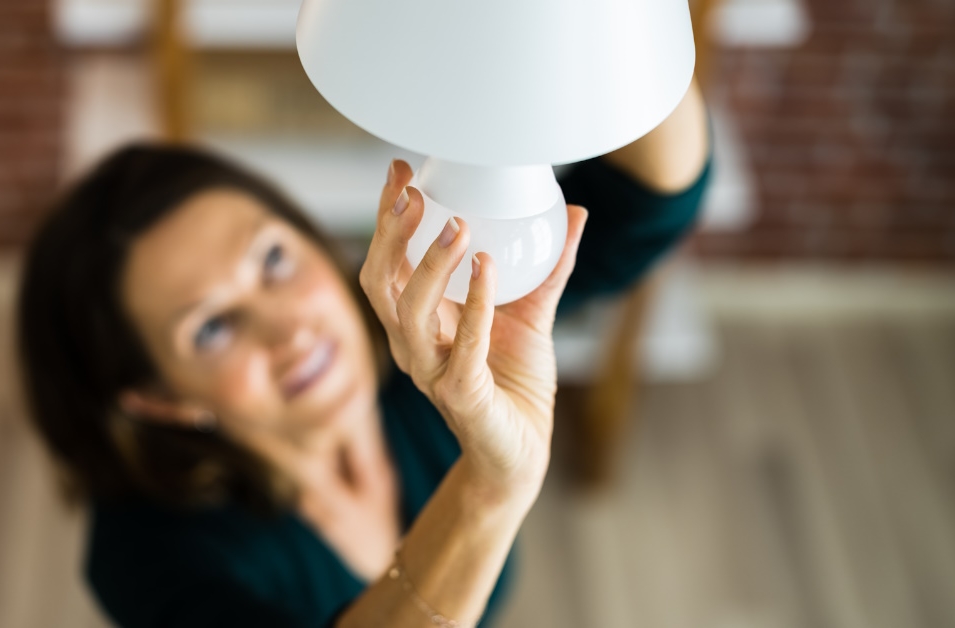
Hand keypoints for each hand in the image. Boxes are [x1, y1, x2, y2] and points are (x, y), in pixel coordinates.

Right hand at [360, 160, 587, 492]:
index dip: (387, 217)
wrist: (521, 452)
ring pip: (409, 313)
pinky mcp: (459, 396)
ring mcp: (430, 372)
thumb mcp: (533, 313)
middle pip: (379, 282)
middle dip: (390, 234)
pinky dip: (475, 306)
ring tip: (457, 227)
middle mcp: (412, 344)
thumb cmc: (515, 384)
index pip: (386, 261)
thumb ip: (550, 265)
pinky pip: (462, 348)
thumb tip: (575, 211)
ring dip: (430, 266)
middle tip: (414, 193)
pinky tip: (488, 268)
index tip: (401, 171)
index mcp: (418, 320)